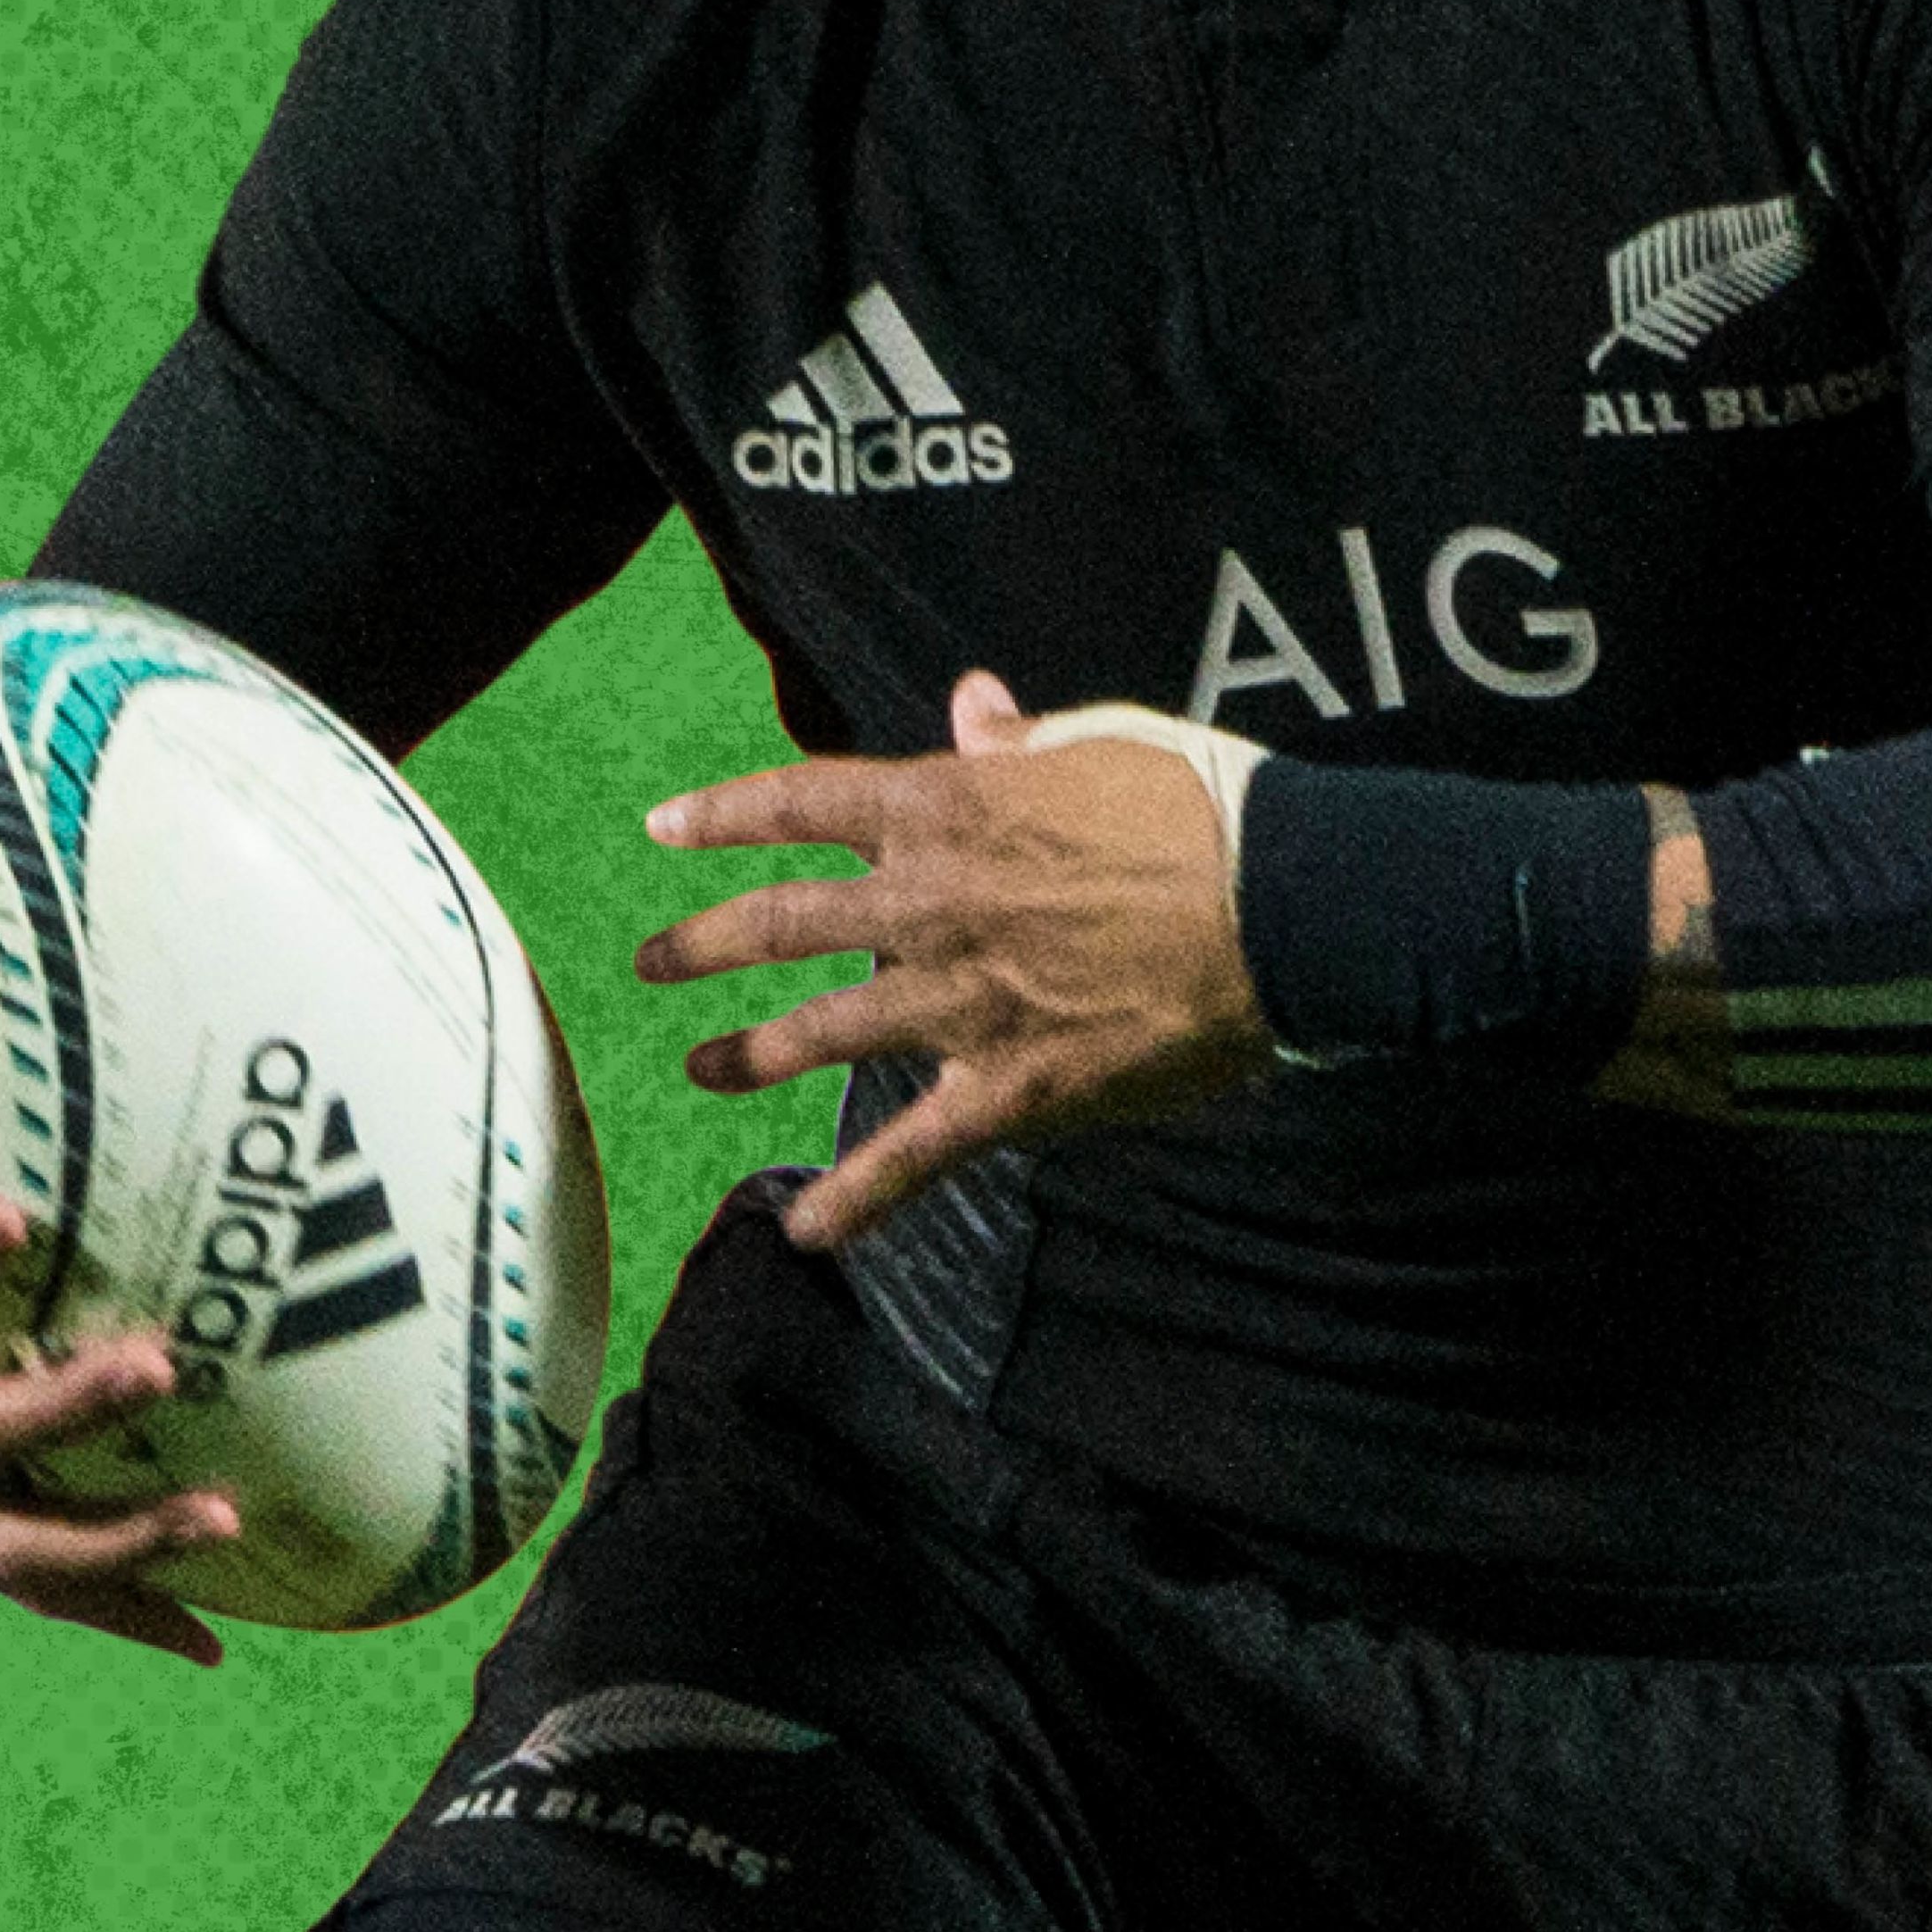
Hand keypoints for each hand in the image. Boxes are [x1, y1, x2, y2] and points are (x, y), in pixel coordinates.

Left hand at [637, 671, 1272, 1249]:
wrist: (1282, 906)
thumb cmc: (1201, 809)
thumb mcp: (1103, 739)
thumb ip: (1020, 738)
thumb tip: (973, 703)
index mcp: (946, 807)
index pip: (802, 802)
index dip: (723, 816)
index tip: (662, 829)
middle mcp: (930, 903)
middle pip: (785, 923)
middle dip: (703, 944)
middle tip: (649, 962)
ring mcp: (961, 1001)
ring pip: (824, 1030)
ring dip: (749, 1053)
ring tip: (696, 1068)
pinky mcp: (1010, 1086)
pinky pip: (915, 1153)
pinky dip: (857, 1196)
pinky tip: (808, 1228)